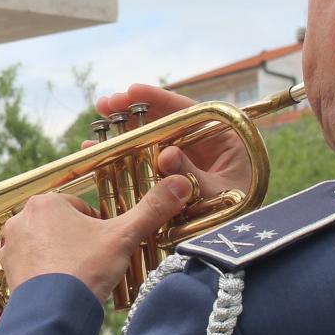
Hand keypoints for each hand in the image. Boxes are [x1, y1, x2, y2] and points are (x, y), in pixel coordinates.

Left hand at [0, 173, 195, 302]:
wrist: (54, 313)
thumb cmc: (86, 269)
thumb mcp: (123, 237)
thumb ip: (152, 209)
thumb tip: (181, 183)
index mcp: (47, 202)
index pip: (81, 208)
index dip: (99, 228)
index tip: (106, 247)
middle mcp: (22, 218)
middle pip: (62, 225)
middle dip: (79, 242)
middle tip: (94, 264)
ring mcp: (11, 246)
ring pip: (46, 245)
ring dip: (62, 256)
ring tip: (78, 277)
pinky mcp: (7, 269)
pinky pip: (31, 265)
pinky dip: (46, 273)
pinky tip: (60, 288)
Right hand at [91, 83, 253, 201]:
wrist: (235, 242)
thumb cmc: (236, 217)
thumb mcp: (218, 196)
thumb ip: (193, 176)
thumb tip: (166, 154)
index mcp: (226, 139)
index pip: (190, 111)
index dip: (160, 100)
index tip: (132, 91)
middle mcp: (204, 144)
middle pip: (165, 119)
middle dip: (133, 111)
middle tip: (105, 104)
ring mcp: (187, 159)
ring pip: (152, 138)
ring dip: (124, 131)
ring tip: (98, 124)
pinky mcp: (172, 176)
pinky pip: (148, 160)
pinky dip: (126, 155)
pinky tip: (102, 151)